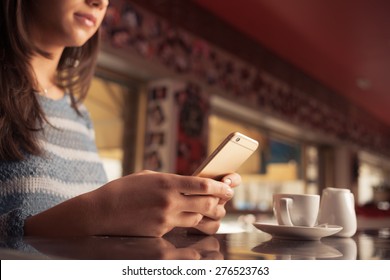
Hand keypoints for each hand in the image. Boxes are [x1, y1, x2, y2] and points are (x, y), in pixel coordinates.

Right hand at [92, 170, 234, 236]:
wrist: (102, 212)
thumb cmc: (124, 190)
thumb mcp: (148, 177)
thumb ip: (171, 180)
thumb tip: (190, 184)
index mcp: (167, 182)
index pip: (203, 185)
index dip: (221, 187)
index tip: (229, 187)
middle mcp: (169, 201)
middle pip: (206, 204)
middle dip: (220, 203)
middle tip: (224, 202)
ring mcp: (165, 219)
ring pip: (198, 219)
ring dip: (208, 216)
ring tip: (212, 211)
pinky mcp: (159, 232)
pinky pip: (182, 228)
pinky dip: (189, 223)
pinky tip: (190, 219)